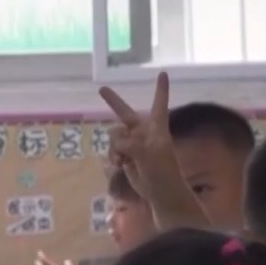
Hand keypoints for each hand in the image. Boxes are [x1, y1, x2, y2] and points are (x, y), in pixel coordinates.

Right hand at [98, 72, 179, 204]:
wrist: (160, 191)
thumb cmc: (161, 170)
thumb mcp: (148, 153)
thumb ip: (131, 144)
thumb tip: (117, 144)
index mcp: (156, 127)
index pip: (159, 104)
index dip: (161, 89)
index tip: (163, 73)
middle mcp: (143, 132)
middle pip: (125, 113)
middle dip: (113, 101)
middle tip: (102, 89)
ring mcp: (133, 144)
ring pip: (114, 136)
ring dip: (114, 147)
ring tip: (122, 160)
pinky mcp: (125, 156)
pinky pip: (111, 149)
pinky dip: (113, 156)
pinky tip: (119, 164)